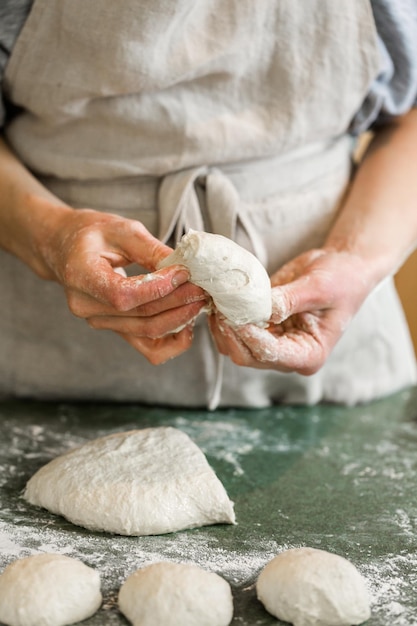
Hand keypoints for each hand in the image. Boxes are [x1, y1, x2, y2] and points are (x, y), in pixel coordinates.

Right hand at [39, 204, 206, 362]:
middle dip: (179, 302)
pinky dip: (172, 340)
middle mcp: (87, 307)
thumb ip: (151, 249)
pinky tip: (188, 323)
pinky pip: (148, 348)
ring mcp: (99, 323)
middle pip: (142, 315)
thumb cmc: (91, 234)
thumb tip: (184, 266)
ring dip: (180, 319)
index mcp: (81, 276)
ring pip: (148, 332)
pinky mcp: (115, 329)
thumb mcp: (122, 229)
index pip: (124, 295)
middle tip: (204, 287)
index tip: (184, 272)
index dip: (159, 288)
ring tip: (200, 300)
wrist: (66, 249)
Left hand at [208, 248, 374, 373]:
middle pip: (247, 356)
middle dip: (231, 332)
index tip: (234, 315)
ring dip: (223, 327)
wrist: (343, 268)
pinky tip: (219, 300)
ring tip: (216, 300)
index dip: (249, 336)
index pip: (271, 354)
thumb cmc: (341, 279)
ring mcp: (274, 344)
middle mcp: (289, 356)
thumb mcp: (318, 287)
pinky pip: (235, 333)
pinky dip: (224, 319)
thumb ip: (288, 300)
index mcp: (309, 354)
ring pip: (235, 347)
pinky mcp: (262, 330)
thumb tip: (259, 309)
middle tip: (219, 305)